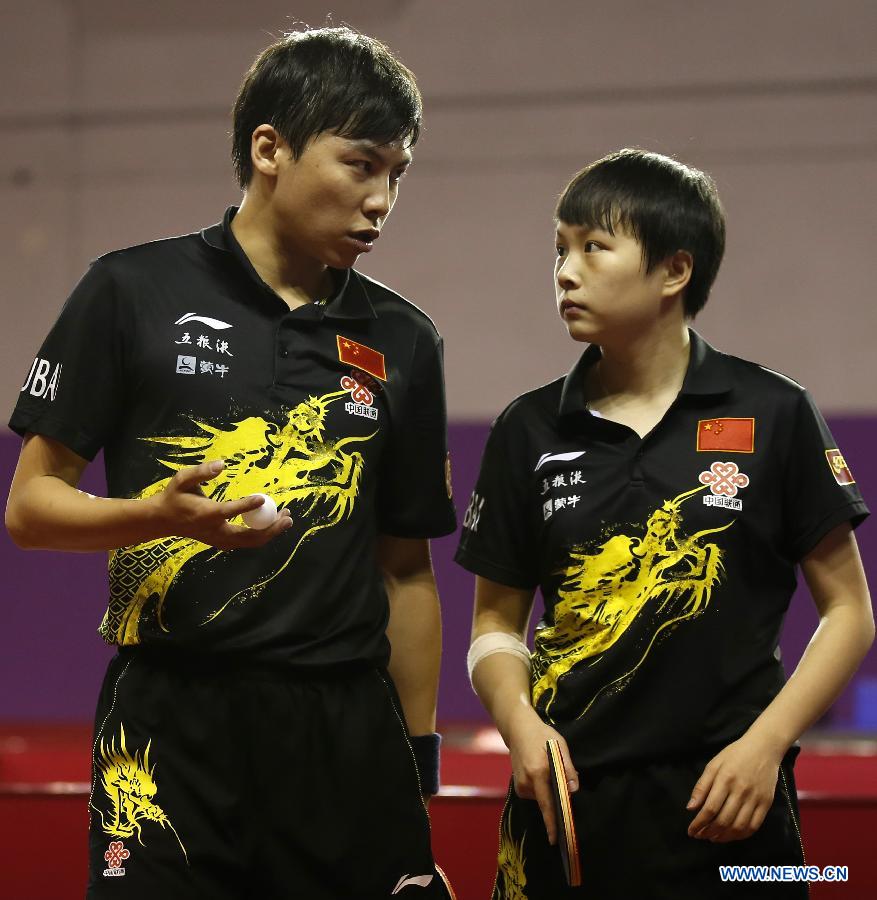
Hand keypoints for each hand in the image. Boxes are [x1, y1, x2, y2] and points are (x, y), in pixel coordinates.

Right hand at [146, 460, 291, 548]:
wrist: (163, 520)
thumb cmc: (174, 496)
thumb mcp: (182, 479)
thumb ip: (201, 472)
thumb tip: (221, 464)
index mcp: (205, 514)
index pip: (228, 511)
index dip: (246, 506)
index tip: (263, 498)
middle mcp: (215, 531)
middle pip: (248, 536)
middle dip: (271, 528)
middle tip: (288, 515)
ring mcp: (219, 540)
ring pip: (250, 542)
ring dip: (271, 531)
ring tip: (286, 518)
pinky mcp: (223, 543)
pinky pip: (246, 542)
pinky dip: (262, 534)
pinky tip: (273, 522)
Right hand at [505, 706, 577, 844]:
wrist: (517, 729)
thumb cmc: (541, 734)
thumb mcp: (559, 745)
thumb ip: (567, 768)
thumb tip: (574, 789)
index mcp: (538, 771)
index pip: (547, 803)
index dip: (552, 822)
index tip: (555, 838)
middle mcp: (527, 782)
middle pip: (546, 802)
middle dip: (556, 800)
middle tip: (560, 781)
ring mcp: (520, 785)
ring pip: (541, 799)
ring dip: (549, 792)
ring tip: (547, 770)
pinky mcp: (518, 786)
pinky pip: (535, 795)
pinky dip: (542, 789)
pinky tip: (541, 773)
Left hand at [687, 734, 783, 841]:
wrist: (763, 748)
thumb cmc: (735, 754)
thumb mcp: (714, 764)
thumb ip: (701, 786)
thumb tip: (691, 808)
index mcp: (725, 779)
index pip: (710, 808)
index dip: (699, 823)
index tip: (691, 831)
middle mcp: (741, 791)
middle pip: (724, 820)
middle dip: (709, 832)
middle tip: (700, 836)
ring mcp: (755, 798)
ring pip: (739, 826)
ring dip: (724, 837)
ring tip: (713, 838)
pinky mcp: (766, 803)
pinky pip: (754, 826)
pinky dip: (741, 835)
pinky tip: (731, 835)